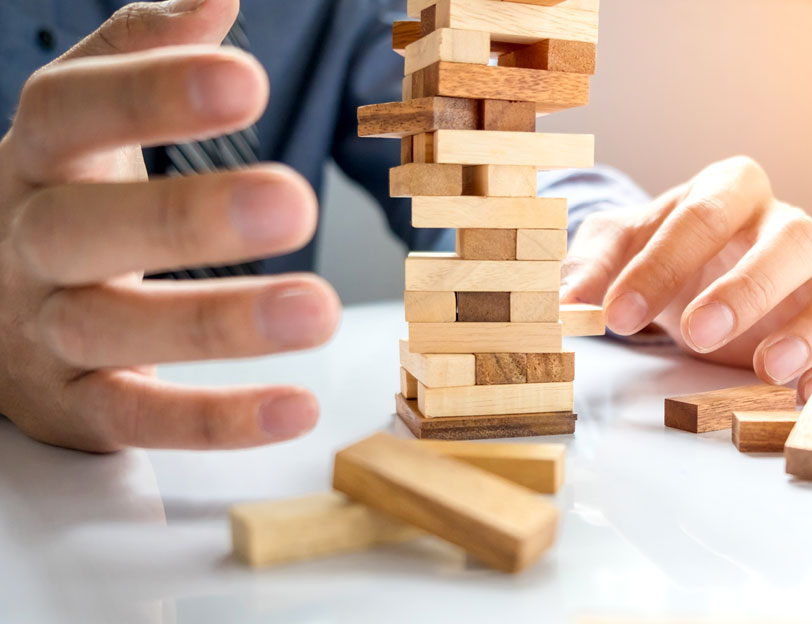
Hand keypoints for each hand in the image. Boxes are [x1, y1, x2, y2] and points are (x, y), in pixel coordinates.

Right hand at [0, 0, 339, 451]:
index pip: (71, 112)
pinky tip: (295, 408)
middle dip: (188, 215)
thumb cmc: (62, 197)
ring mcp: (43, 332)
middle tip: (294, 201)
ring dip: (219, 324)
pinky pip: (139, 418)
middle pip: (85, 228)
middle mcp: (27, 243)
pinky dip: (216, 420)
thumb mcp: (83, 124)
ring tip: (318, 310)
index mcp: (35, 160)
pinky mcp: (75, 407)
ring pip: (114, 330)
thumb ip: (140, 57)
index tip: (246, 80)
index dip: (152, 95)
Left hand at [561, 157, 811, 400]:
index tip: (616, 317)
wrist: (699, 283)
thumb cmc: (661, 260)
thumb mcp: (615, 251)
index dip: (661, 265)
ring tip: (769, 371)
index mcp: (729, 190)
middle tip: (696, 337)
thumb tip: (565, 304)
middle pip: (792, 238)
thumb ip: (589, 267)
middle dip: (746, 288)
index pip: (706, 212)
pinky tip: (810, 394)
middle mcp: (785, 223)